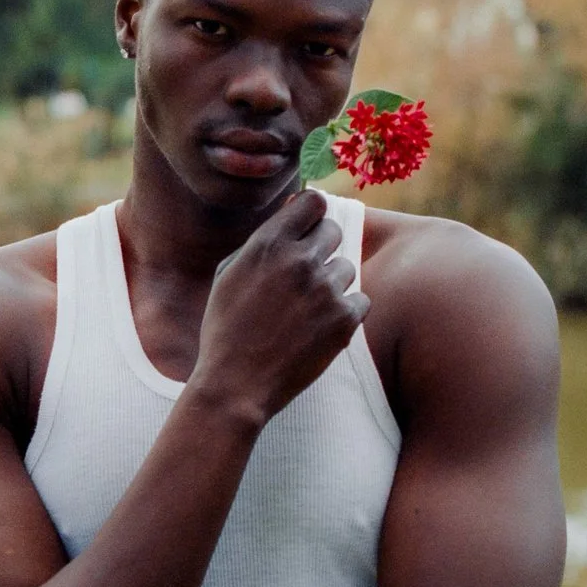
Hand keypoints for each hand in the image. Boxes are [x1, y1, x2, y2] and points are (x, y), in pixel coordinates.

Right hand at [192, 190, 366, 425]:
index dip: (312, 213)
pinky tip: (319, 328)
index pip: (313, 201)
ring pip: (346, 268)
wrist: (236, 384)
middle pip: (334, 230)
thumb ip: (263, 242)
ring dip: (331, 284)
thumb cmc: (226, 329)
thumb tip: (292, 216)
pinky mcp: (344, 320)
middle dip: (321, 248)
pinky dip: (345, 312)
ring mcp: (325, 290)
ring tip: (305, 310)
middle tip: (304, 276)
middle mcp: (300, 260)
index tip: (308, 227)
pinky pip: (360, 300)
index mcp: (269, 244)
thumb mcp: (230, 273)